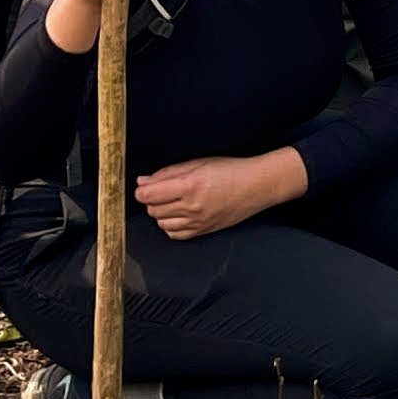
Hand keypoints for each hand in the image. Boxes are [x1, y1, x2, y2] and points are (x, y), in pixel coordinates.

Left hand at [136, 147, 303, 240]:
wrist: (256, 186)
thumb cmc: (230, 170)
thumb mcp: (197, 163)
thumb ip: (168, 173)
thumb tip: (143, 182)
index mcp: (189, 185)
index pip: (149, 195)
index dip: (141, 190)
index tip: (144, 186)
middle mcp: (192, 206)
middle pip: (153, 209)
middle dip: (152, 199)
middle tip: (162, 190)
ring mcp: (198, 222)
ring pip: (161, 223)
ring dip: (161, 212)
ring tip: (172, 201)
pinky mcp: (203, 231)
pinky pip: (174, 234)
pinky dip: (170, 225)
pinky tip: (178, 214)